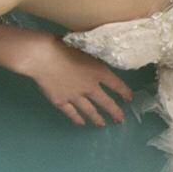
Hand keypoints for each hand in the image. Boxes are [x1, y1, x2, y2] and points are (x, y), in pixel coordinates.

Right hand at [0, 28, 132, 125]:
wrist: (43, 57)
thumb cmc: (63, 46)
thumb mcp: (86, 48)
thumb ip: (93, 59)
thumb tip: (98, 61)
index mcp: (99, 72)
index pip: (117, 85)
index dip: (124, 92)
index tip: (129, 98)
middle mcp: (90, 87)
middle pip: (106, 103)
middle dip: (115, 112)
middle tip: (120, 119)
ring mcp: (75, 96)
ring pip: (90, 111)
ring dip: (97, 119)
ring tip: (102, 125)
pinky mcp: (61, 101)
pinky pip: (72, 113)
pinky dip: (77, 119)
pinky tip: (81, 123)